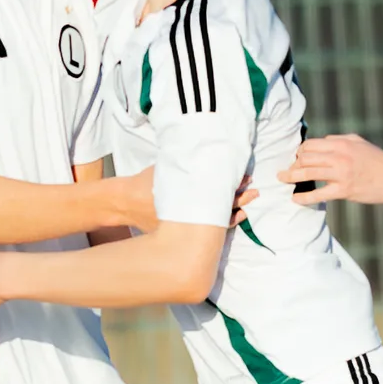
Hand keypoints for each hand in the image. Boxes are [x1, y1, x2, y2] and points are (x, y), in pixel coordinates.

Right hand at [117, 167, 255, 231]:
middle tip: (255, 191)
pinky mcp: (185, 231)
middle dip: (240, 197)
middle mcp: (190, 212)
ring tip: (249, 204)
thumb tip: (205, 152)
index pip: (218, 190)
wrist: (127, 204)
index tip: (247, 178)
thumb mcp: (167, 169)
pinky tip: (237, 217)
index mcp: (188, 194)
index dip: (235, 185)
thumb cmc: (146, 183)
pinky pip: (209, 230)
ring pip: (219, 220)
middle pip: (222, 205)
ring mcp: (188, 224)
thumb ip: (186, 164)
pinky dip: (225, 223)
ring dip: (236, 211)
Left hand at [278, 134, 382, 205]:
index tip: (297, 159)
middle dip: (294, 163)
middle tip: (288, 170)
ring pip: (307, 173)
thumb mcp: (359, 142)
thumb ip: (339, 139)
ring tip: (282, 179)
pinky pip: (318, 194)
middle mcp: (339, 156)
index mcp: (342, 143)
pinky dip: (304, 197)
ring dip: (291, 176)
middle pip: (305, 157)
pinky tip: (295, 198)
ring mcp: (341, 174)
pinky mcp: (344, 191)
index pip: (311, 144)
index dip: (300, 152)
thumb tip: (321, 141)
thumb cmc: (379, 160)